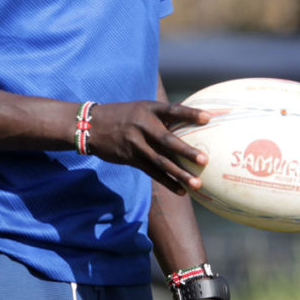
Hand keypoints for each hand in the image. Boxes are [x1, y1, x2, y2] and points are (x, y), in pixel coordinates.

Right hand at [86, 100, 209, 193]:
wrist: (91, 126)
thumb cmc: (124, 115)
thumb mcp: (141, 108)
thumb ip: (162, 115)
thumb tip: (191, 119)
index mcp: (149, 110)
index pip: (172, 110)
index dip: (190, 113)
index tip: (208, 118)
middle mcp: (142, 126)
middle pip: (167, 141)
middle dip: (186, 151)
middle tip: (205, 160)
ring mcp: (136, 144)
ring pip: (161, 162)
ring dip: (180, 174)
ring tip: (197, 184)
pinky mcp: (131, 159)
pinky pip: (152, 173)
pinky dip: (167, 182)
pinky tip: (181, 191)